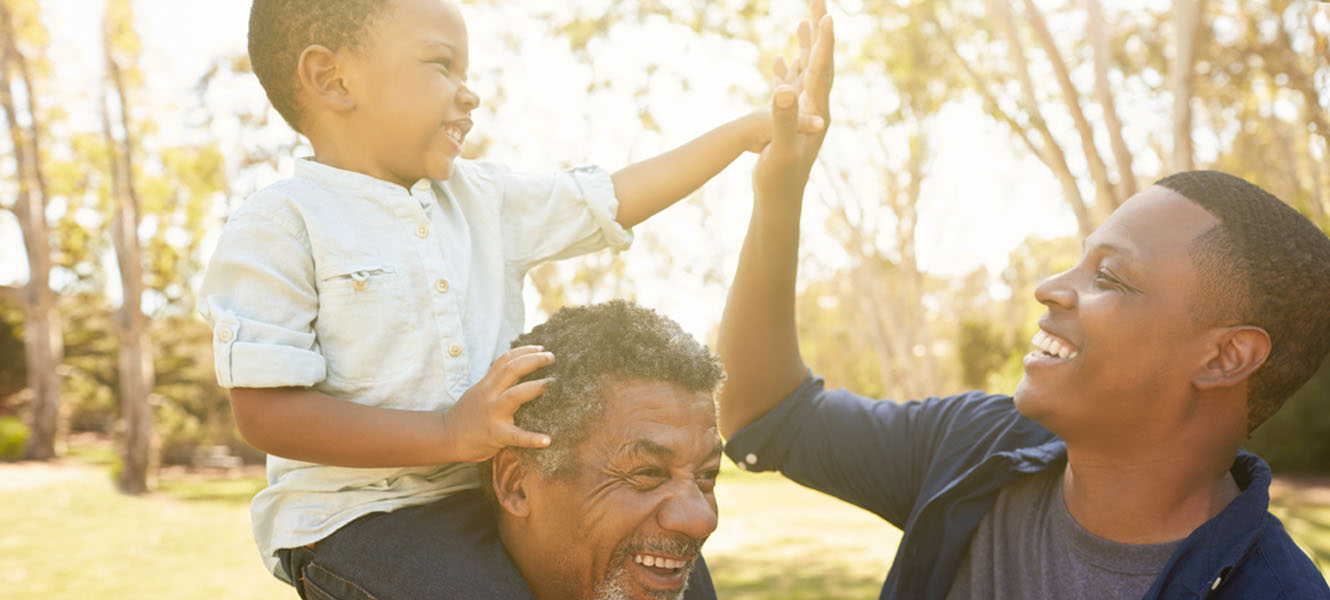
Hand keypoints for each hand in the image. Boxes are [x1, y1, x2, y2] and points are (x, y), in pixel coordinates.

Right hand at [440, 345, 554, 462]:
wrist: (446, 437)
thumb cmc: (468, 415)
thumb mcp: (479, 392)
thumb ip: (497, 383)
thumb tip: (519, 371)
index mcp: (487, 384)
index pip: (505, 360)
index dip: (524, 350)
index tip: (541, 347)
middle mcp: (489, 395)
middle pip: (512, 370)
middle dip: (533, 360)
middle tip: (552, 357)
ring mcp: (492, 414)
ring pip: (515, 395)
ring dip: (535, 387)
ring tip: (552, 383)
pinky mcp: (495, 435)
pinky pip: (516, 436)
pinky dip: (532, 439)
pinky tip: (547, 440)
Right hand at [753, 0, 833, 197]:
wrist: (779, 201)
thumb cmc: (780, 179)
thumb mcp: (780, 148)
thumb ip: (783, 118)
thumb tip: (784, 90)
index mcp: (816, 111)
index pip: (823, 69)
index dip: (825, 42)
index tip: (828, 15)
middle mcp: (815, 108)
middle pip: (820, 62)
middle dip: (820, 31)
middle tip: (819, 0)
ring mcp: (804, 114)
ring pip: (807, 71)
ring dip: (807, 44)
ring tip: (806, 20)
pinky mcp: (790, 120)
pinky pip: (791, 86)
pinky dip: (788, 67)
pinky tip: (781, 57)